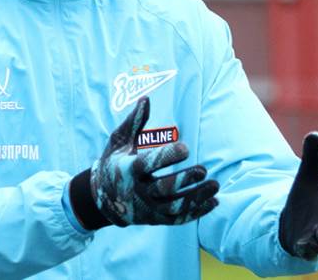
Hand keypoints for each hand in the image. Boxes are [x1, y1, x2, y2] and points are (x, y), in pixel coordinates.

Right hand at [86, 97, 218, 226]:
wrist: (102, 198)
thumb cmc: (113, 162)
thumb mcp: (118, 141)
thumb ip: (133, 122)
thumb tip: (146, 98)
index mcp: (128, 169)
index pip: (148, 164)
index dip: (167, 157)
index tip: (186, 148)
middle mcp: (137, 191)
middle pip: (164, 189)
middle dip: (185, 180)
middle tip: (203, 169)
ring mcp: (147, 208)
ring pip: (174, 207)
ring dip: (196, 198)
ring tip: (215, 185)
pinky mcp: (155, 219)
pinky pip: (177, 219)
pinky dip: (196, 212)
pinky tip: (213, 202)